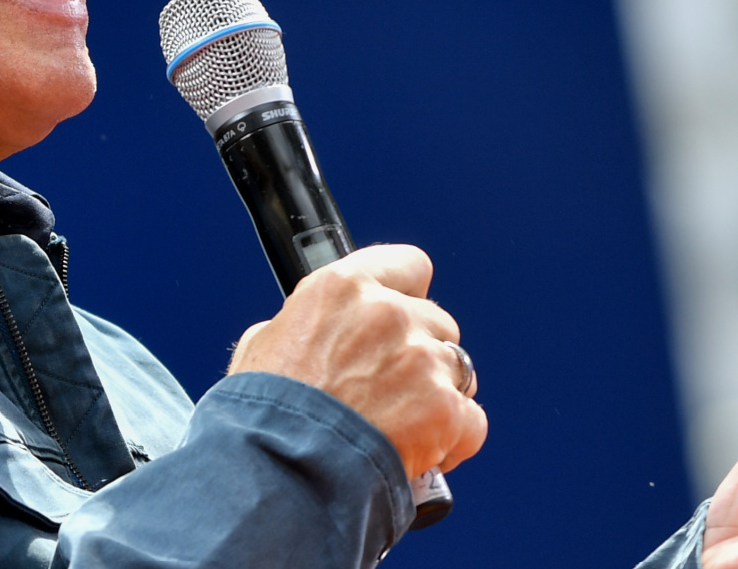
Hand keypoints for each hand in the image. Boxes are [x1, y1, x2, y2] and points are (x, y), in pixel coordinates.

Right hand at [228, 245, 486, 476]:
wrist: (283, 473)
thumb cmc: (267, 417)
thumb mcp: (265, 346)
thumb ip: (305, 326)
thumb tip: (315, 333)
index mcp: (343, 288)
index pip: (408, 264)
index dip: (408, 293)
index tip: (405, 311)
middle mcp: (388, 313)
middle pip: (437, 321)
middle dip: (421, 352)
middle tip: (393, 387)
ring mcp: (422, 360)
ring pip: (459, 369)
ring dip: (438, 395)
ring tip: (404, 426)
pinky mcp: (445, 409)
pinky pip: (472, 420)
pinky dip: (453, 439)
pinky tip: (421, 452)